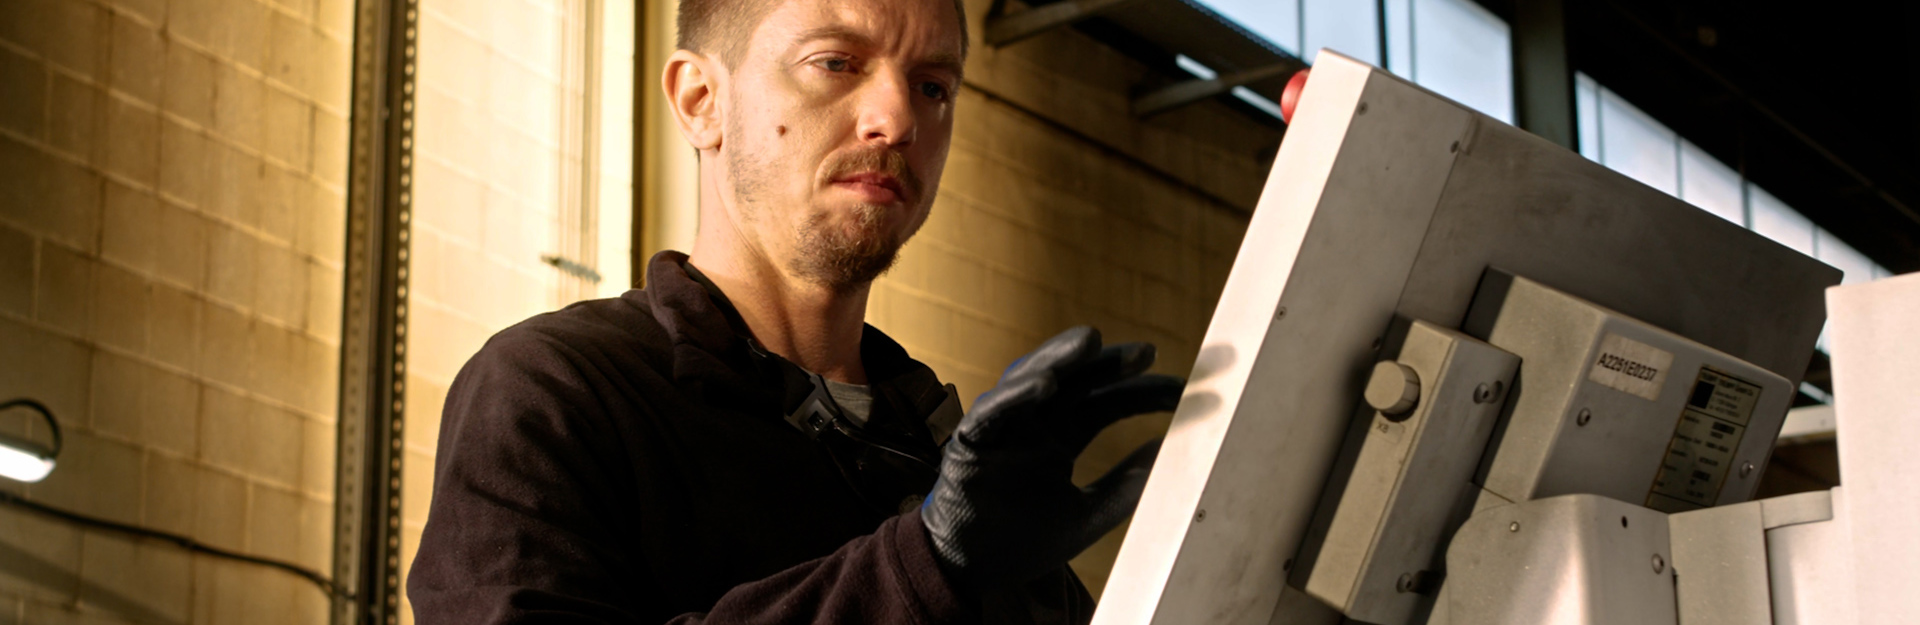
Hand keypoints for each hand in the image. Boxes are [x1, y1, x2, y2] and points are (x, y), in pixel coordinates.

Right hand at [921, 326, 1183, 587]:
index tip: (1181, 389)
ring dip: (1058, 359)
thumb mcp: (1088, 514)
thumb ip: (1126, 485)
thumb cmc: (1023, 542)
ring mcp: (1001, 429)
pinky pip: (990, 412)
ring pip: (1029, 381)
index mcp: (1061, 438)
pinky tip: (1044, 385)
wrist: (969, 571)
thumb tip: (1172, 454)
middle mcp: (1033, 425)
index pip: (1105, 402)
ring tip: (1090, 341)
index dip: (1139, 392)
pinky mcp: (969, 443)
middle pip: (1073, 381)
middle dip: (1106, 363)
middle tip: (1146, 352)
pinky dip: (1014, 396)